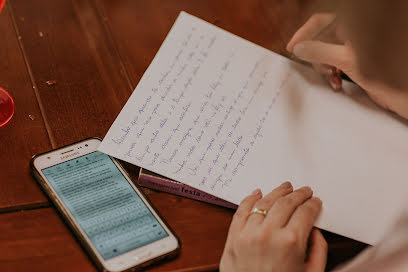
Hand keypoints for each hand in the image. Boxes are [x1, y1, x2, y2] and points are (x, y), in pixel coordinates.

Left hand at [220, 182, 326, 271]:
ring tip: (284, 188)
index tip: (314, 201)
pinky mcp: (233, 238)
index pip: (305, 211)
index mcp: (291, 243)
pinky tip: (257, 194)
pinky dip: (250, 199)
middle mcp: (268, 234)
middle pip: (286, 202)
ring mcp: (248, 234)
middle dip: (298, 194)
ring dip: (276, 192)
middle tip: (303, 191)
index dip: (312, 203)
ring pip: (264, 202)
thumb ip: (317, 250)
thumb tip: (314, 230)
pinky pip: (241, 211)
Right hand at [287, 13, 407, 119]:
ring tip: (330, 78)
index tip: (293, 47)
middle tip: (318, 69)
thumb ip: (320, 51)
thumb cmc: (384, 73)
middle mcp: (353, 33)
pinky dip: (332, 72)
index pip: (321, 20)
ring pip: (327, 51)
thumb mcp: (346, 60)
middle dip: (316, 55)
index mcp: (353, 25)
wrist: (399, 94)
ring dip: (324, 66)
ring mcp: (353, 46)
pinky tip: (336, 82)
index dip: (304, 33)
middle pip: (322, 37)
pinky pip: (335, 61)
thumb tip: (300, 48)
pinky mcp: (355, 59)